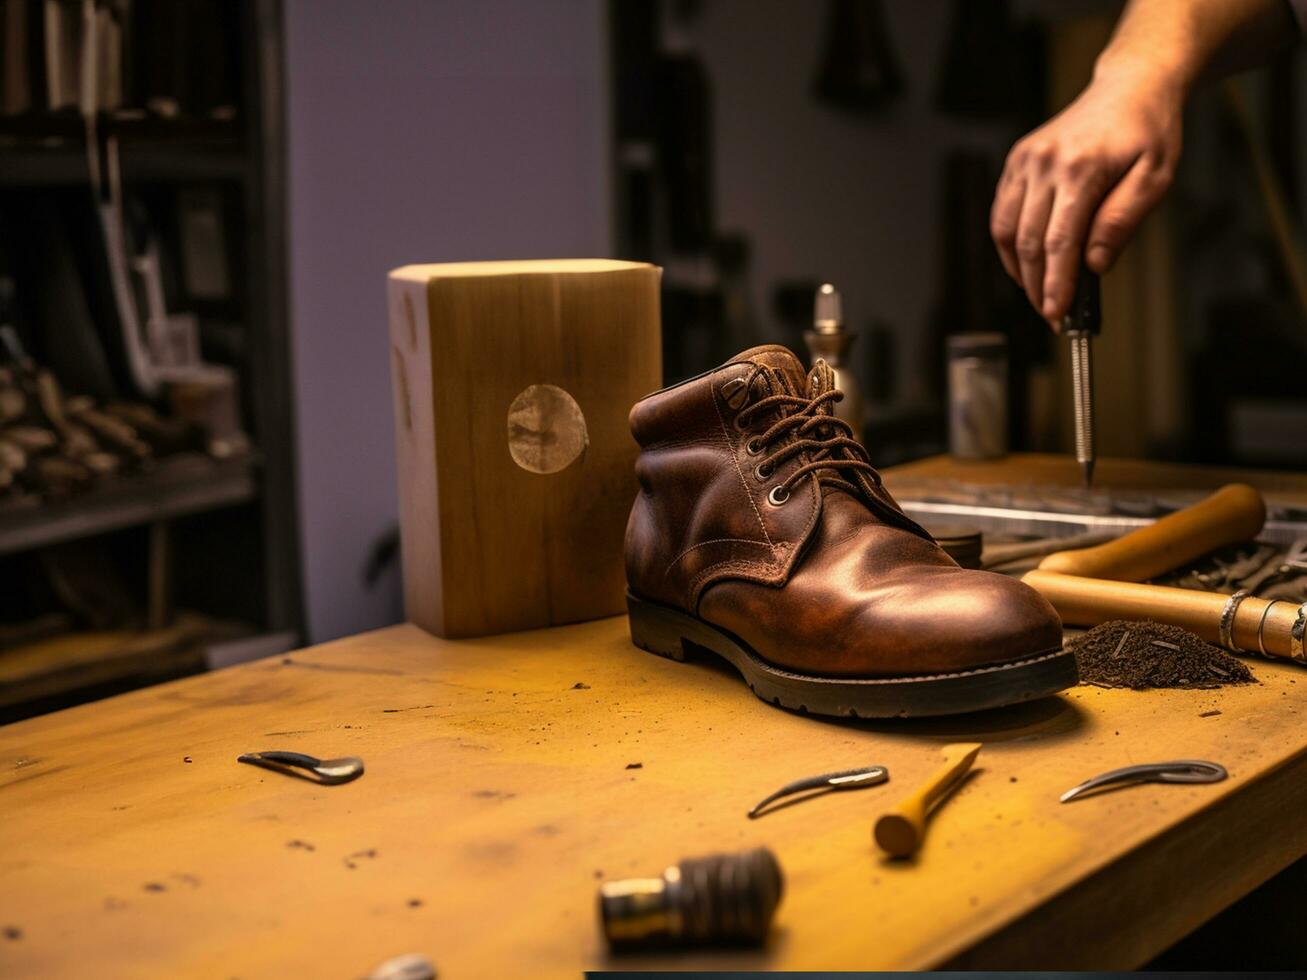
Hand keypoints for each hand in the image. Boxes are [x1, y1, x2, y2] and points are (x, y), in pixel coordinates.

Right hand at [990, 65, 1183, 326]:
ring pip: (1005, 231)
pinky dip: (1008, 245)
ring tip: (1037, 292)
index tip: (1056, 314)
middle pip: (1027, 241)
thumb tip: (1093, 264)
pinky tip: (1025, 263)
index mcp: (1081, 168)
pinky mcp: (1016, 161)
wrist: (1130, 87)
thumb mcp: (1156, 177)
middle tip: (1050, 314)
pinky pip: (1001, 213)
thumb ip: (1122, 220)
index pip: (1059, 241)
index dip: (1055, 284)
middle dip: (1037, 285)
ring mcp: (1025, 160)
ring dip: (1018, 270)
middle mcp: (1044, 163)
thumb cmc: (1148, 131)